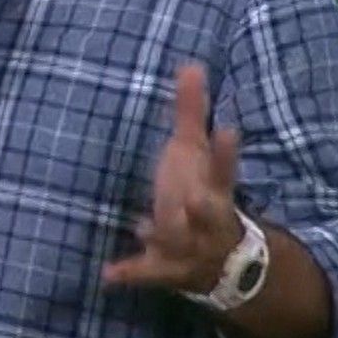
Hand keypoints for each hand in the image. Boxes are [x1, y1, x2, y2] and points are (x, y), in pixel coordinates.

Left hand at [103, 63, 243, 294]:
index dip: (225, 153)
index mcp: (215, 191)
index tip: (229, 130)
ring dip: (162, 235)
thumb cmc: (201, 193)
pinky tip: (108, 273)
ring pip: (179, 245)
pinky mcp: (167, 270)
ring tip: (141, 225)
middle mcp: (206, 221)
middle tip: (194, 196)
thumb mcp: (195, 154)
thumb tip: (190, 64)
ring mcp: (189, 249)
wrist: (221, 260)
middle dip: (204, 208)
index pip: (224, 171)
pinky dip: (130, 273)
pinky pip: (149, 273)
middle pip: (210, 214)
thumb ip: (192, 113)